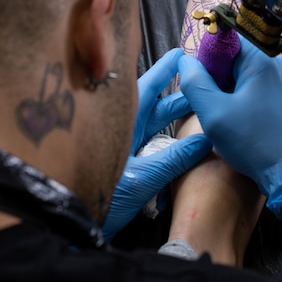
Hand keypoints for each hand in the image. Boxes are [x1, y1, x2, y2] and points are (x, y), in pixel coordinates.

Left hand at [102, 49, 212, 240]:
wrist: (74, 228)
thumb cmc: (94, 200)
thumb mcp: (139, 179)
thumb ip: (173, 159)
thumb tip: (205, 140)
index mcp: (120, 122)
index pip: (146, 85)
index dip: (166, 68)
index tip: (184, 53)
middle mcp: (122, 127)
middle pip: (158, 102)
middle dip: (182, 91)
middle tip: (207, 80)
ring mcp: (125, 143)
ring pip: (157, 121)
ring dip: (180, 113)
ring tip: (205, 104)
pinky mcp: (128, 160)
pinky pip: (156, 140)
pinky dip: (173, 134)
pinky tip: (190, 135)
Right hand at [178, 37, 281, 216]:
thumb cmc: (254, 144)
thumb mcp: (213, 113)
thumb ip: (194, 82)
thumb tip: (184, 60)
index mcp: (263, 58)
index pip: (225, 41)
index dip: (207, 59)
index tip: (200, 83)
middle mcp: (279, 62)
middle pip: (236, 57)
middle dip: (219, 77)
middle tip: (211, 104)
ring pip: (246, 73)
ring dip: (231, 90)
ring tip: (227, 115)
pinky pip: (259, 86)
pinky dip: (244, 98)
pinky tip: (241, 119)